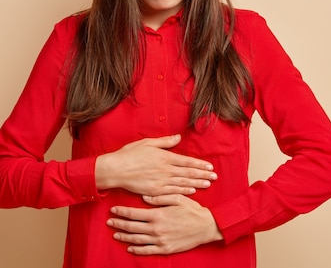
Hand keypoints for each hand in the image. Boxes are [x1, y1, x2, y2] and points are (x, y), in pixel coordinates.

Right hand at [95, 134, 216, 195]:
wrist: (115, 170)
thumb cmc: (129, 154)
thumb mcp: (147, 143)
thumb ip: (165, 142)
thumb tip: (179, 137)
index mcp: (164, 157)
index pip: (187, 161)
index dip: (199, 165)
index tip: (209, 167)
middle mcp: (165, 170)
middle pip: (188, 173)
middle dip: (202, 175)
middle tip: (215, 177)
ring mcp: (160, 182)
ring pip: (183, 183)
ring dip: (197, 183)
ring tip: (208, 184)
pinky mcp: (154, 191)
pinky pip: (172, 192)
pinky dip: (184, 192)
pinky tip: (192, 191)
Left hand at [107, 194, 223, 254]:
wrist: (206, 227)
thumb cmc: (192, 210)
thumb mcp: (177, 198)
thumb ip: (159, 197)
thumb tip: (143, 198)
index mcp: (158, 214)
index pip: (134, 213)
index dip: (122, 212)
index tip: (113, 210)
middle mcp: (156, 229)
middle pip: (132, 227)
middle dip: (118, 224)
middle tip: (109, 222)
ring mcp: (160, 240)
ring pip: (137, 240)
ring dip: (124, 237)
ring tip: (115, 234)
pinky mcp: (165, 249)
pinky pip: (147, 251)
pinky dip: (136, 249)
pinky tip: (130, 247)